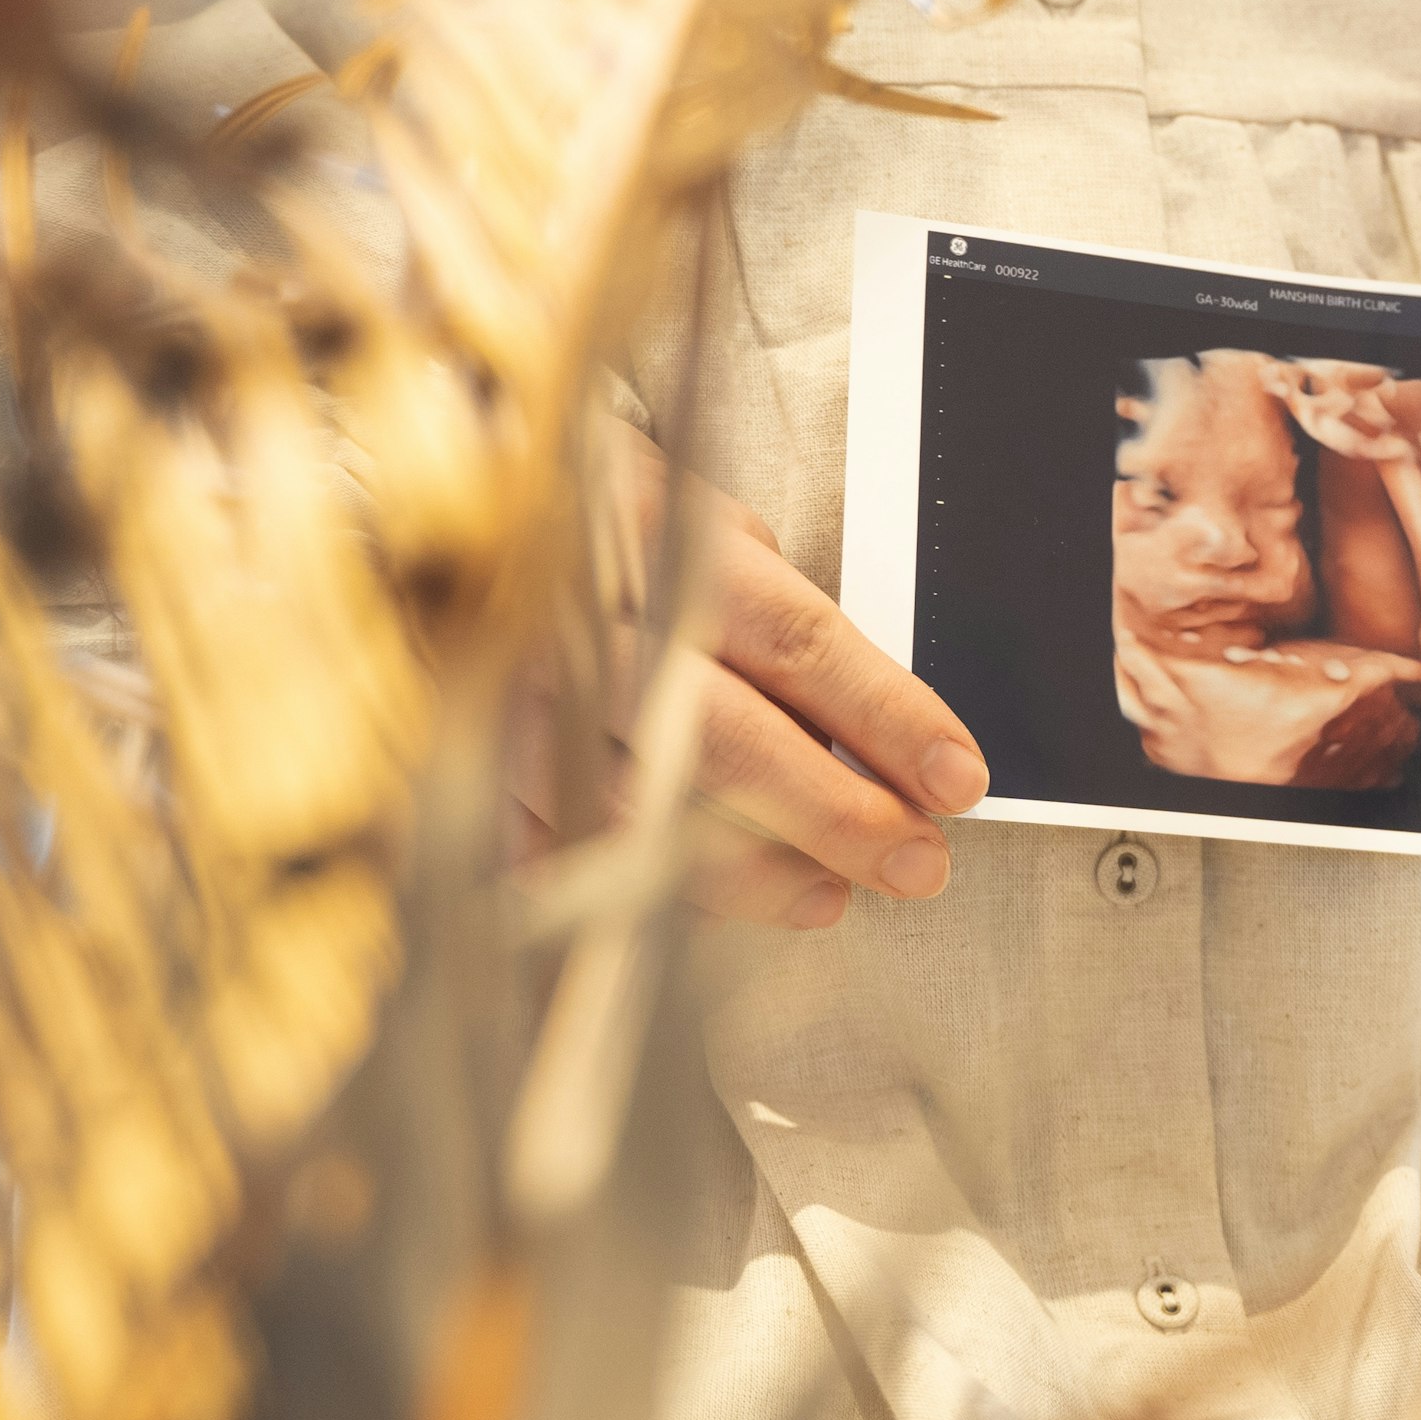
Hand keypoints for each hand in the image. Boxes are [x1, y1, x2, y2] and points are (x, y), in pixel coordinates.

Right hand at [524, 424, 989, 929]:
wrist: (463, 516)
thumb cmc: (613, 532)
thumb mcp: (708, 531)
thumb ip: (783, 619)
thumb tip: (884, 733)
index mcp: (661, 538)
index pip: (796, 640)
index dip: (885, 717)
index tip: (956, 777)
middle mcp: (582, 618)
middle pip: (725, 740)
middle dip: (836, 814)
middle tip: (915, 861)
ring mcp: (519, 700)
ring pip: (643, 813)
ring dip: (753, 873)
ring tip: (828, 893)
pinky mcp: (476, 768)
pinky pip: (564, 855)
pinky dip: (641, 891)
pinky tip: (708, 903)